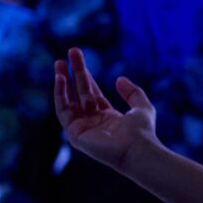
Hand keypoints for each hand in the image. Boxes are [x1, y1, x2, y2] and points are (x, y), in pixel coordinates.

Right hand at [54, 48, 158, 172]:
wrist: (137, 149)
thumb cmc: (142, 132)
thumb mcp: (142, 106)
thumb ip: (133, 92)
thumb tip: (119, 79)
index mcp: (107, 116)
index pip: (91, 92)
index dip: (84, 75)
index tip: (78, 57)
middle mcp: (93, 121)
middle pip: (79, 93)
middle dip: (73, 73)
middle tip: (69, 53)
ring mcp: (82, 127)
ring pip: (67, 101)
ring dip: (62, 82)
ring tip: (59, 63)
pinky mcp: (74, 133)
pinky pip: (62, 111)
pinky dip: (59, 95)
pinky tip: (60, 79)